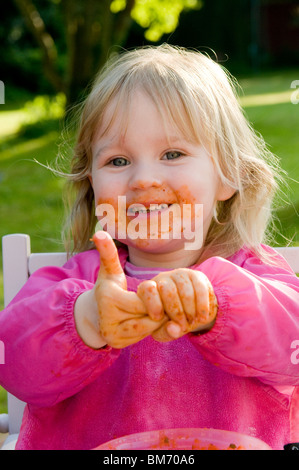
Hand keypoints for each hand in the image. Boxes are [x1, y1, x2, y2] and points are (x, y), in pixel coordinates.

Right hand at [92, 231, 166, 347]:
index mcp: (108, 297)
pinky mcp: (117, 344)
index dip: (154, 297)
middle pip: (146, 315)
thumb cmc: (108, 288)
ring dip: (158, 321)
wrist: (94, 314)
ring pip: (147, 328)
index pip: (141, 300)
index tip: (159, 291)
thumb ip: (108, 253)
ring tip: (163, 311)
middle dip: (159, 309)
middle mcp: (107, 318)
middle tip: (168, 303)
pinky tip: (154, 323)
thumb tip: (99, 231)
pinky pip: (143, 337)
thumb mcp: (109, 271)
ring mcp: (112, 334)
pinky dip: (152, 330)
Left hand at [137, 268, 217, 341]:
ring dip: (190, 311)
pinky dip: (202, 306)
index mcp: (149, 290)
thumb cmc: (171, 323)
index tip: (157, 318)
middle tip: (183, 327)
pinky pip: (200, 289)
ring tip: (193, 323)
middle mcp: (163, 278)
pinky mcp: (196, 276)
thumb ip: (166, 332)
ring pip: (186, 291)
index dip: (152, 303)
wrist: (191, 314)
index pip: (147, 288)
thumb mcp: (165, 331)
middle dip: (177, 312)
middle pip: (168, 291)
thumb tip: (173, 329)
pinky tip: (202, 318)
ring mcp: (180, 275)